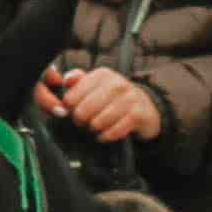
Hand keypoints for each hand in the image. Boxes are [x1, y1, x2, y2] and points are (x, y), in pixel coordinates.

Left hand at [40, 64, 164, 146]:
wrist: (146, 107)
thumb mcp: (96, 85)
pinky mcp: (137, 115)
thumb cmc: (114, 97)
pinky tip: (104, 135)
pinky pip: (113, 131)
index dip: (69, 109)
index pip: (71, 97)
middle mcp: (116, 84)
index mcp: (102, 75)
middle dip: (80, 121)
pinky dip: (105, 136)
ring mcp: (128, 99)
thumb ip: (78, 81)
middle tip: (84, 123)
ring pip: (97, 122)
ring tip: (95, 127)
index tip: (74, 111)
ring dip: (93, 129)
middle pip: (82, 111)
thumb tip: (66, 80)